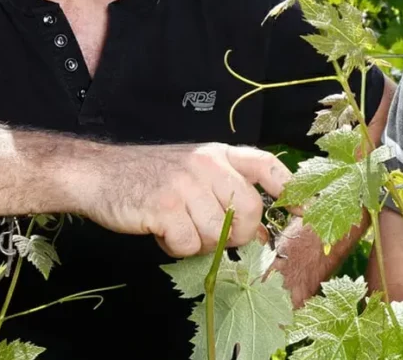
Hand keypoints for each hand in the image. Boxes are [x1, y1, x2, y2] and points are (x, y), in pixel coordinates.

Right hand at [79, 143, 291, 257]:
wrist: (98, 174)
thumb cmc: (149, 177)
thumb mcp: (193, 171)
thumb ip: (225, 191)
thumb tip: (261, 231)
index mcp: (218, 154)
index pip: (265, 165)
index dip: (289, 188)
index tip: (304, 213)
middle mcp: (206, 164)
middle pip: (248, 212)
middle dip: (236, 235)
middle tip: (209, 235)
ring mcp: (185, 184)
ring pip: (218, 234)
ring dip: (198, 243)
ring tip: (177, 227)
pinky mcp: (165, 206)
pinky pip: (188, 244)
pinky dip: (175, 248)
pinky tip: (161, 231)